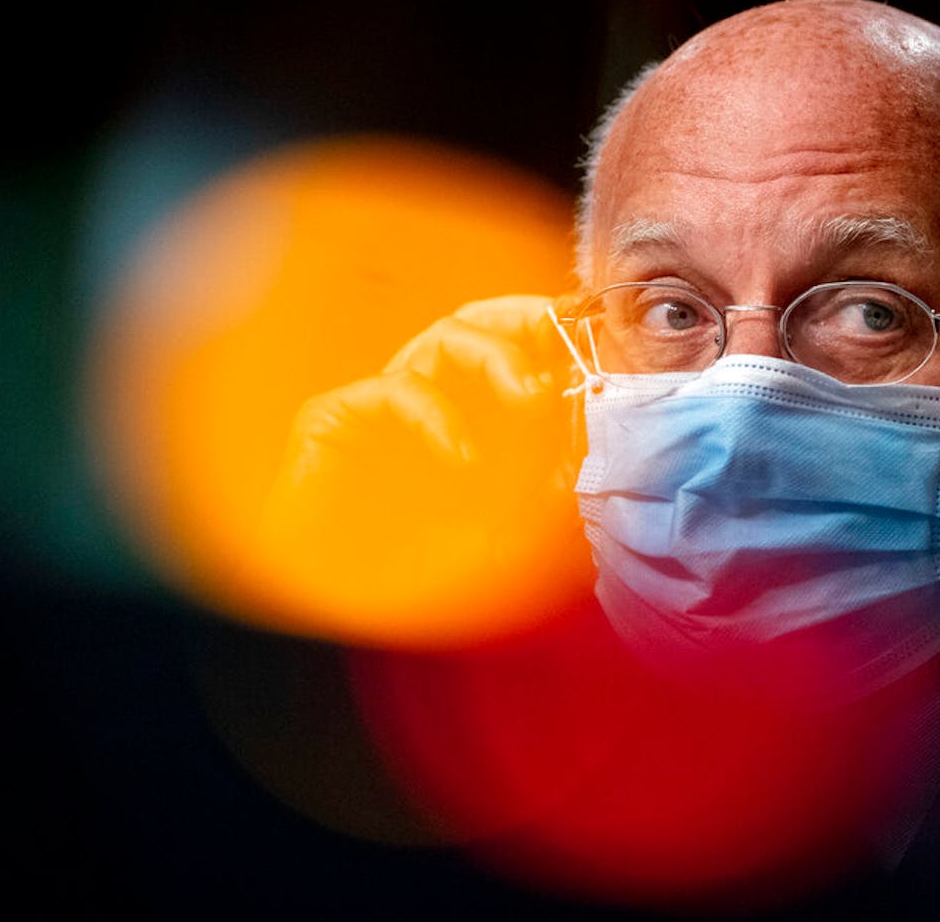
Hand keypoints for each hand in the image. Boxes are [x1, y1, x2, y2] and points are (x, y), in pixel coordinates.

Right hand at [258, 294, 592, 642]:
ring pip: (445, 339)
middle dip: (532, 326)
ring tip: (532, 400)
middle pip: (485, 325)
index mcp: (478, 418)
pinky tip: (464, 460)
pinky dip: (439, 417)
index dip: (560, 338)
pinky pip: (395, 389)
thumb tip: (594, 443)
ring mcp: (385, 405)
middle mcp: (435, 400)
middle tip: (568, 353)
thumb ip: (553, 494)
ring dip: (500, 359)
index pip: (521, 352)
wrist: (344, 613)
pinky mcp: (336, 417)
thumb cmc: (426, 578)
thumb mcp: (516, 537)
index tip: (603, 341)